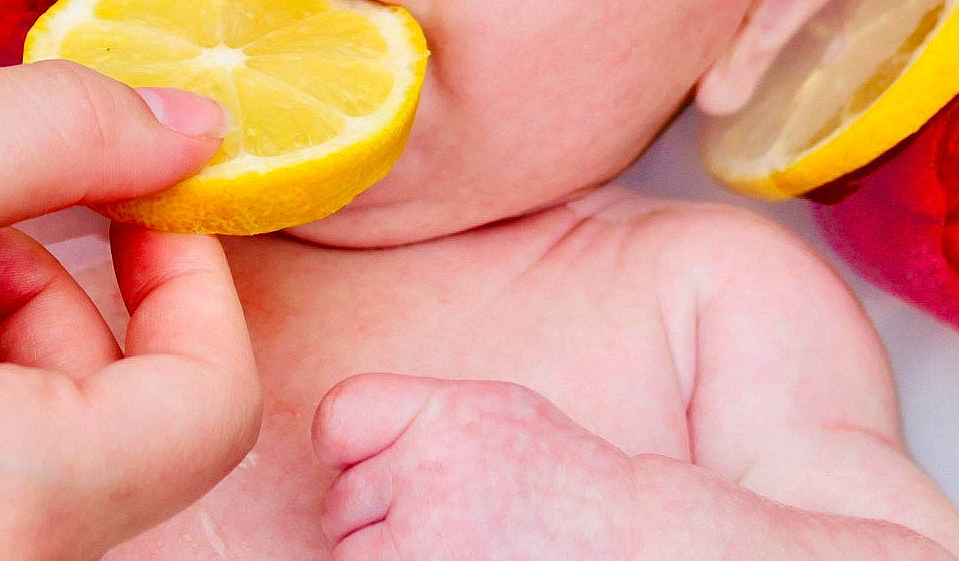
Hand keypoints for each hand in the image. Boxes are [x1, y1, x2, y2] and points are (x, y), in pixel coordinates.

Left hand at [314, 374, 638, 559]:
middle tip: (448, 518)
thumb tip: (335, 444)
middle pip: (340, 501)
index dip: (345, 448)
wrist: (624, 537)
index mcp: (446, 412)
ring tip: (454, 545)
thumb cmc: (554, 477)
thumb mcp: (495, 412)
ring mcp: (425, 536)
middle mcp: (429, 469)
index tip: (366, 466)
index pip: (340, 417)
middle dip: (378, 517)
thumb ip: (421, 418)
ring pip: (349, 555)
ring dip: (386, 557)